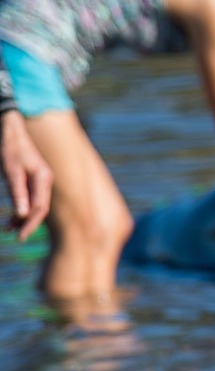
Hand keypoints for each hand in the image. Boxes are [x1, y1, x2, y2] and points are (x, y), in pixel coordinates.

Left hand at [2, 110, 51, 239]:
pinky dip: (21, 207)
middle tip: (17, 237)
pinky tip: (12, 216)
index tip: (20, 235)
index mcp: (43, 179)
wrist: (10, 130)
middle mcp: (46, 181)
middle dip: (29, 224)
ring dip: (23, 217)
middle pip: (40, 209)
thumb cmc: (9, 149)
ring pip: (35, 205)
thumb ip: (17, 193)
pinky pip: (31, 198)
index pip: (40, 207)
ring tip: (8, 228)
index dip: (30, 223)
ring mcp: (41, 181)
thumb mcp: (10, 171)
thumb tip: (22, 215)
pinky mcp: (34, 180)